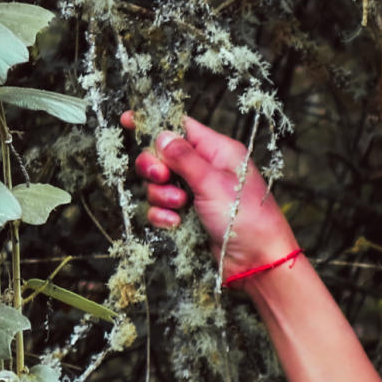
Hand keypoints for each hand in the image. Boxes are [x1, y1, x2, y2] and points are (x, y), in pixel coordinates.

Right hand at [122, 111, 298, 281]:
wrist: (256, 261)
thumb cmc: (245, 217)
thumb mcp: (212, 181)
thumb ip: (183, 157)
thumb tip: (162, 134)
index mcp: (218, 151)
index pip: (181, 127)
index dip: (154, 124)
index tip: (126, 120)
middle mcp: (206, 169)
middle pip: (162, 155)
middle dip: (155, 167)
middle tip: (162, 177)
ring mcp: (196, 193)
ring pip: (159, 184)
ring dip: (161, 195)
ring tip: (180, 206)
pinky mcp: (188, 216)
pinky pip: (161, 208)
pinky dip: (163, 215)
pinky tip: (176, 223)